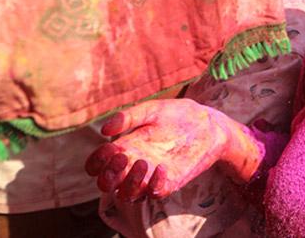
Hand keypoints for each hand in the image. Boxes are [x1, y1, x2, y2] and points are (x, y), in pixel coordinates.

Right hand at [85, 99, 262, 201]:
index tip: (107, 150)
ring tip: (143, 162)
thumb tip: (104, 130)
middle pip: (107, 184)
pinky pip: (155, 194)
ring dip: (129, 183)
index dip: (95, 163)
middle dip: (108, 176)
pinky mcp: (171, 181)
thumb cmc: (178, 115)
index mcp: (125, 147)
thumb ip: (128, 117)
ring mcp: (151, 175)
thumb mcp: (152, 110)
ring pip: (128, 194)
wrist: (209, 123)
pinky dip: (154, 185)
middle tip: (122, 157)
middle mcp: (134, 164)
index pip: (97, 166)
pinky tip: (161, 167)